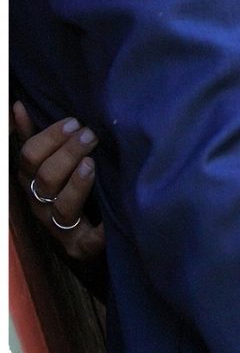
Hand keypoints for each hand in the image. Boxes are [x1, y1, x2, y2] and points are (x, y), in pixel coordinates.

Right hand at [12, 101, 105, 260]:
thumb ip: (35, 137)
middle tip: (91, 135)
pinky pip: (88, 240)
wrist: (86, 235)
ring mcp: (59, 227)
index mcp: (32, 180)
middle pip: (46, 178)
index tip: (74, 122)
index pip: (29, 156)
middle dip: (68, 153)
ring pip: (61, 206)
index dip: (50, 137)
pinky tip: (109, 218)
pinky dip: (100, 230)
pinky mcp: (80, 246)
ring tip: (92, 163)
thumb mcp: (51, 160)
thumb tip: (17, 106)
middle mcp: (40, 204)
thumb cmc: (68, 186)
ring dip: (77, 182)